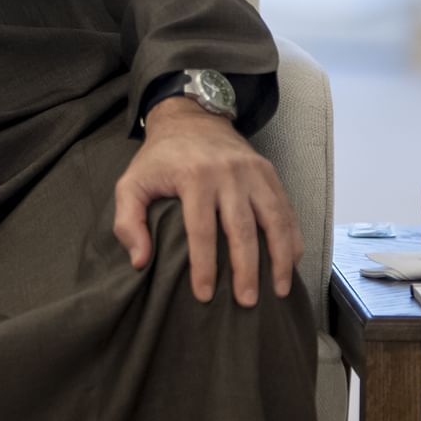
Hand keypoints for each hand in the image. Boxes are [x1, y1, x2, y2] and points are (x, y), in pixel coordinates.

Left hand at [112, 100, 299, 305]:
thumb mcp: (131, 183)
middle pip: (242, 229)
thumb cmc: (159, 159)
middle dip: (246, 269)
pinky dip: (292, 237)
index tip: (204, 295)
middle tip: (247, 302)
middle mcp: (228, 173)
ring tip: (279, 289)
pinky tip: (292, 262)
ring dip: (280, 258)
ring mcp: (253, 172)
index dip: (204, 266)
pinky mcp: (269, 172)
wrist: (191, 118)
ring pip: (273, 220)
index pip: (201, 231)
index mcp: (193, 176)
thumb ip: (128, 221)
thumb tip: (140, 261)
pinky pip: (286, 209)